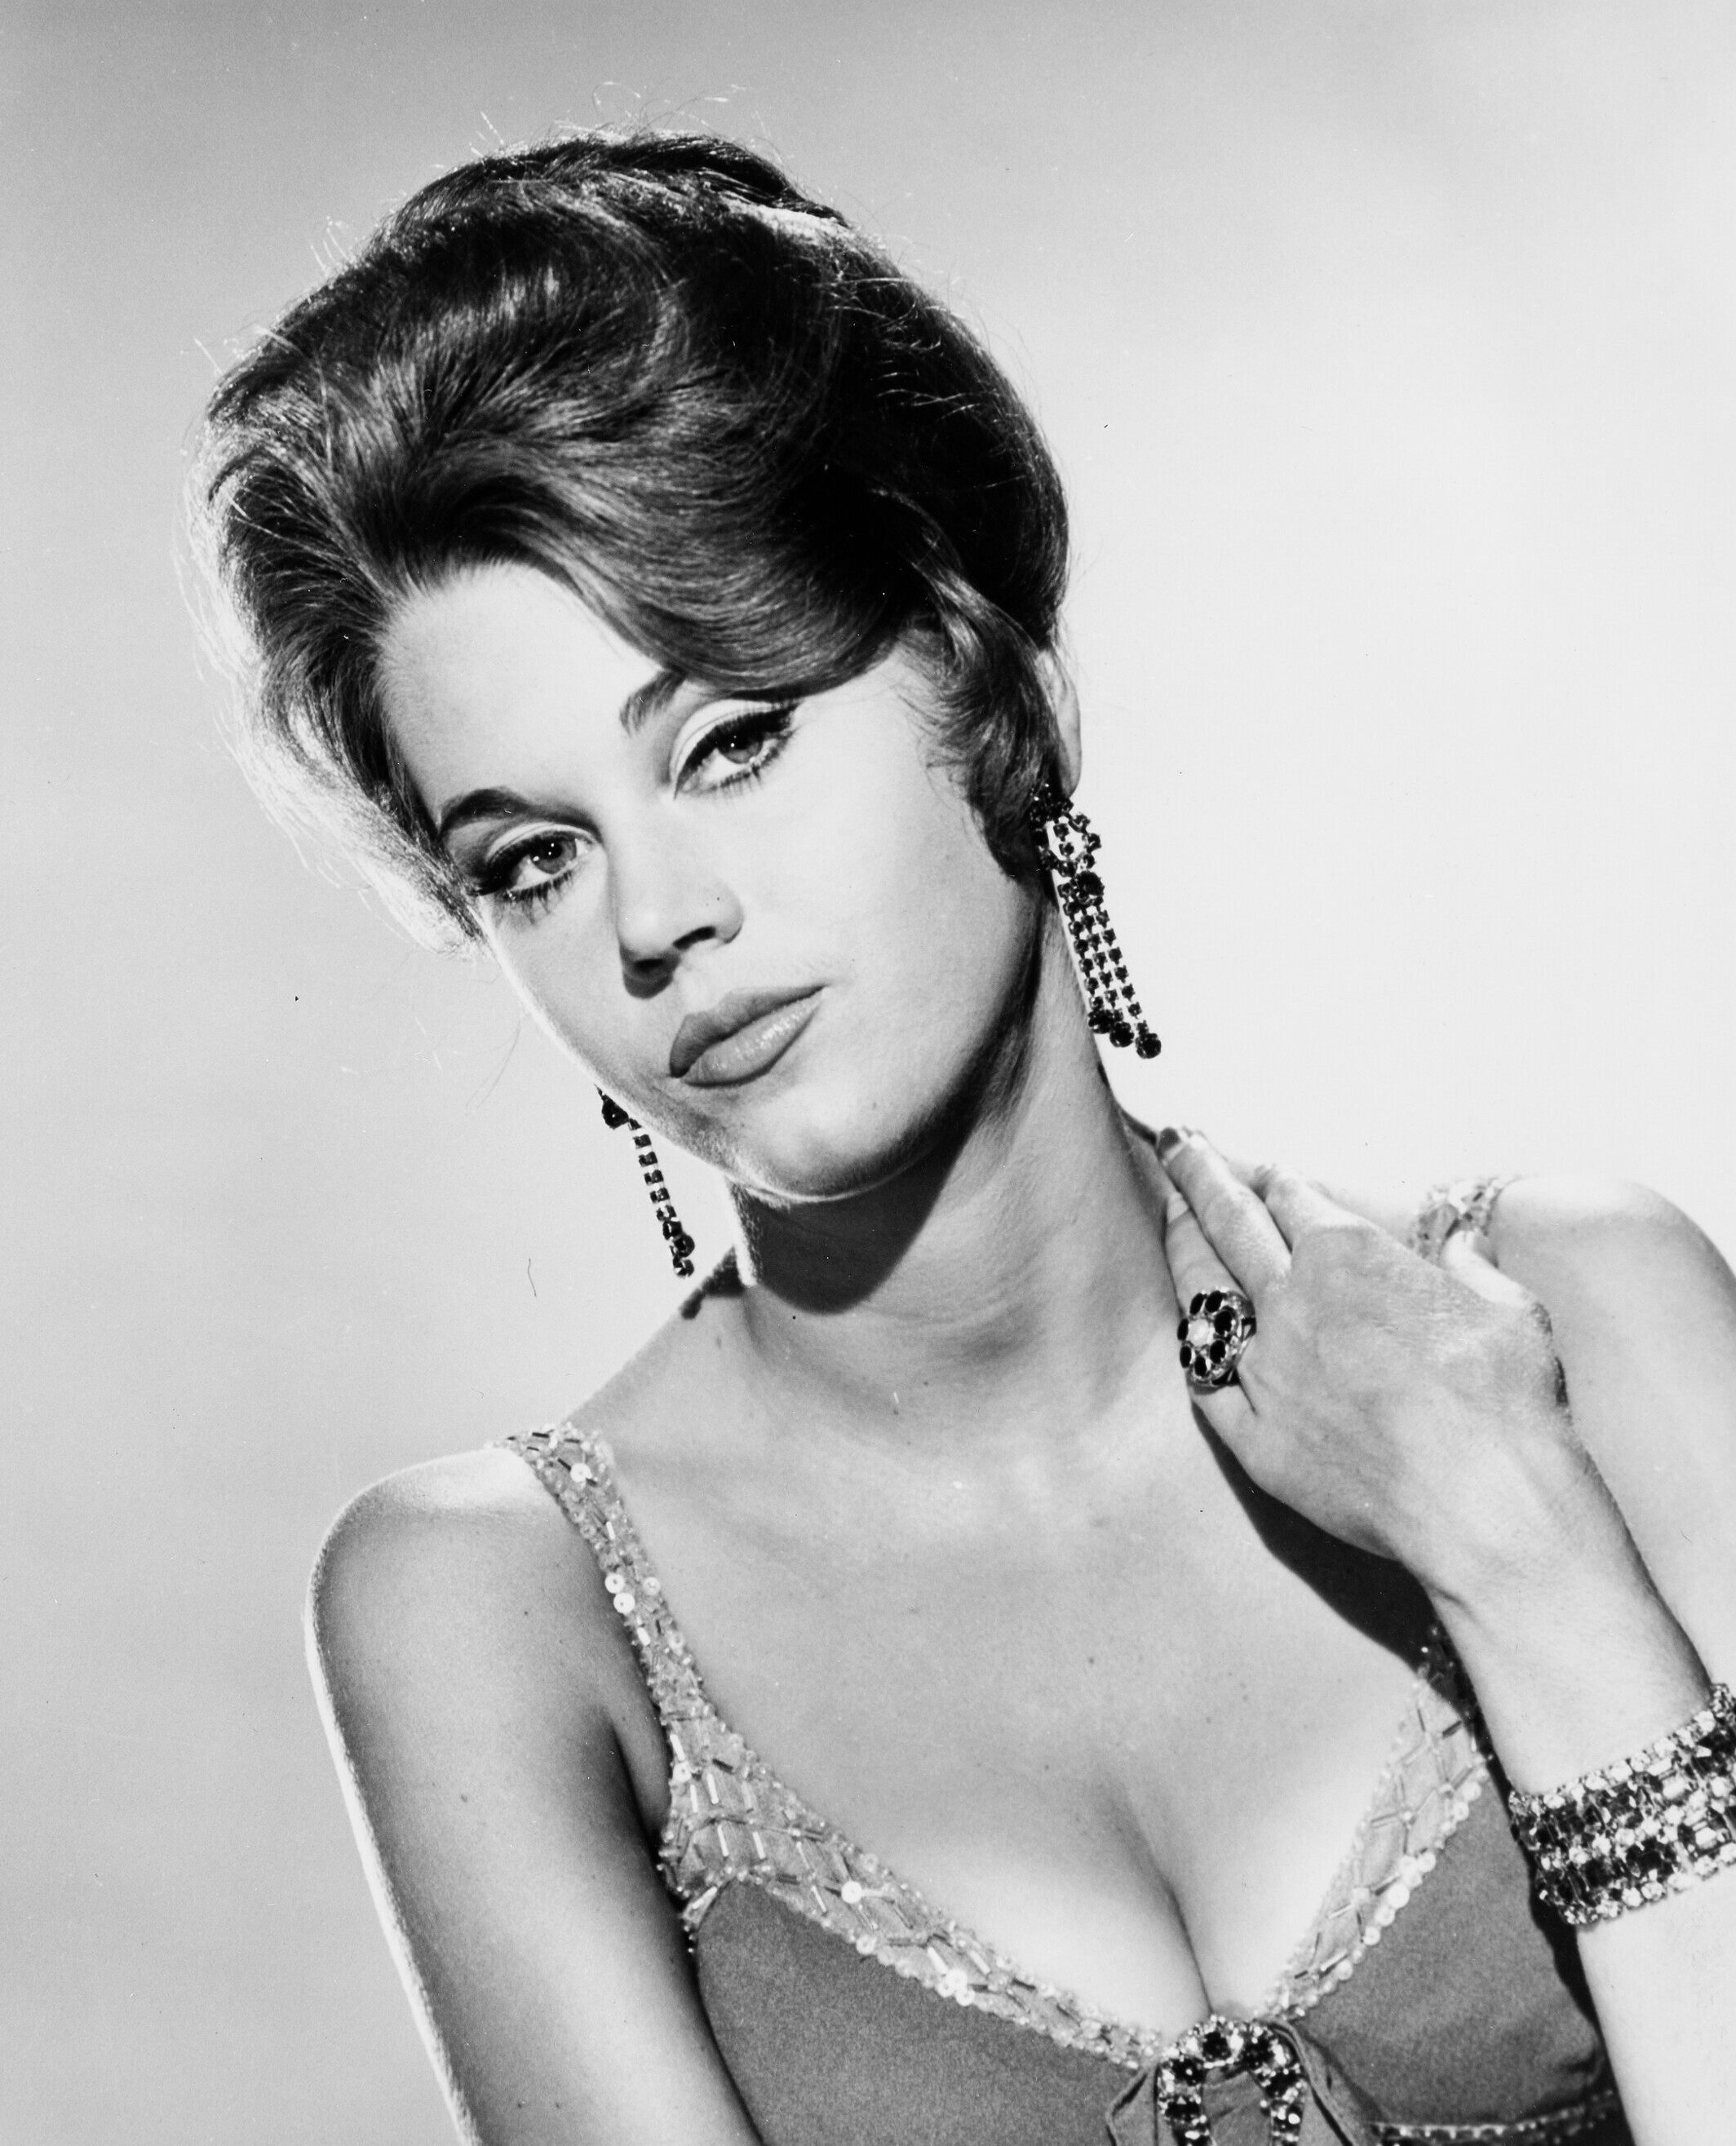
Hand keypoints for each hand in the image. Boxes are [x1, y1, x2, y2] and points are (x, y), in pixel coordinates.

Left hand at [1157, 1129, 1595, 1605]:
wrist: (1483, 1503)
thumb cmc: (1506, 1402)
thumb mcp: (1510, 1311)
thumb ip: (1474, 1270)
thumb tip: (1465, 1243)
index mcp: (1349, 1256)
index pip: (1295, 1198)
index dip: (1277, 1178)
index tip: (1264, 1168)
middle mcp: (1292, 1301)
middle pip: (1229, 1222)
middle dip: (1197, 1175)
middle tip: (1174, 1143)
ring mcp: (1265, 1371)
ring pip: (1203, 1294)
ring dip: (1183, 1247)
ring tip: (1170, 1215)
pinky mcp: (1254, 1438)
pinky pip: (1206, 1382)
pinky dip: (1196, 1349)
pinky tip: (1188, 1330)